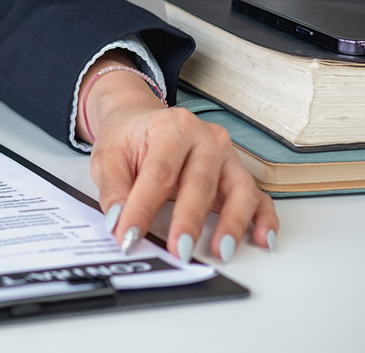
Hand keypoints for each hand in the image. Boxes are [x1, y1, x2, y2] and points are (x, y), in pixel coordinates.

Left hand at [79, 57, 278, 262]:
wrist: (141, 120)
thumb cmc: (128, 138)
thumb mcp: (108, 158)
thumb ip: (114, 190)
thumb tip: (119, 222)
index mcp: (170, 127)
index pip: (158, 173)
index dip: (143, 208)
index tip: (130, 236)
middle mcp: (205, 138)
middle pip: (200, 182)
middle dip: (189, 220)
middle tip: (179, 250)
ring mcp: (226, 156)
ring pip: (238, 190)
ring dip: (231, 224)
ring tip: (219, 251)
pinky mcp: (237, 174)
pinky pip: (258, 197)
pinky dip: (264, 219)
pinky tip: (263, 239)